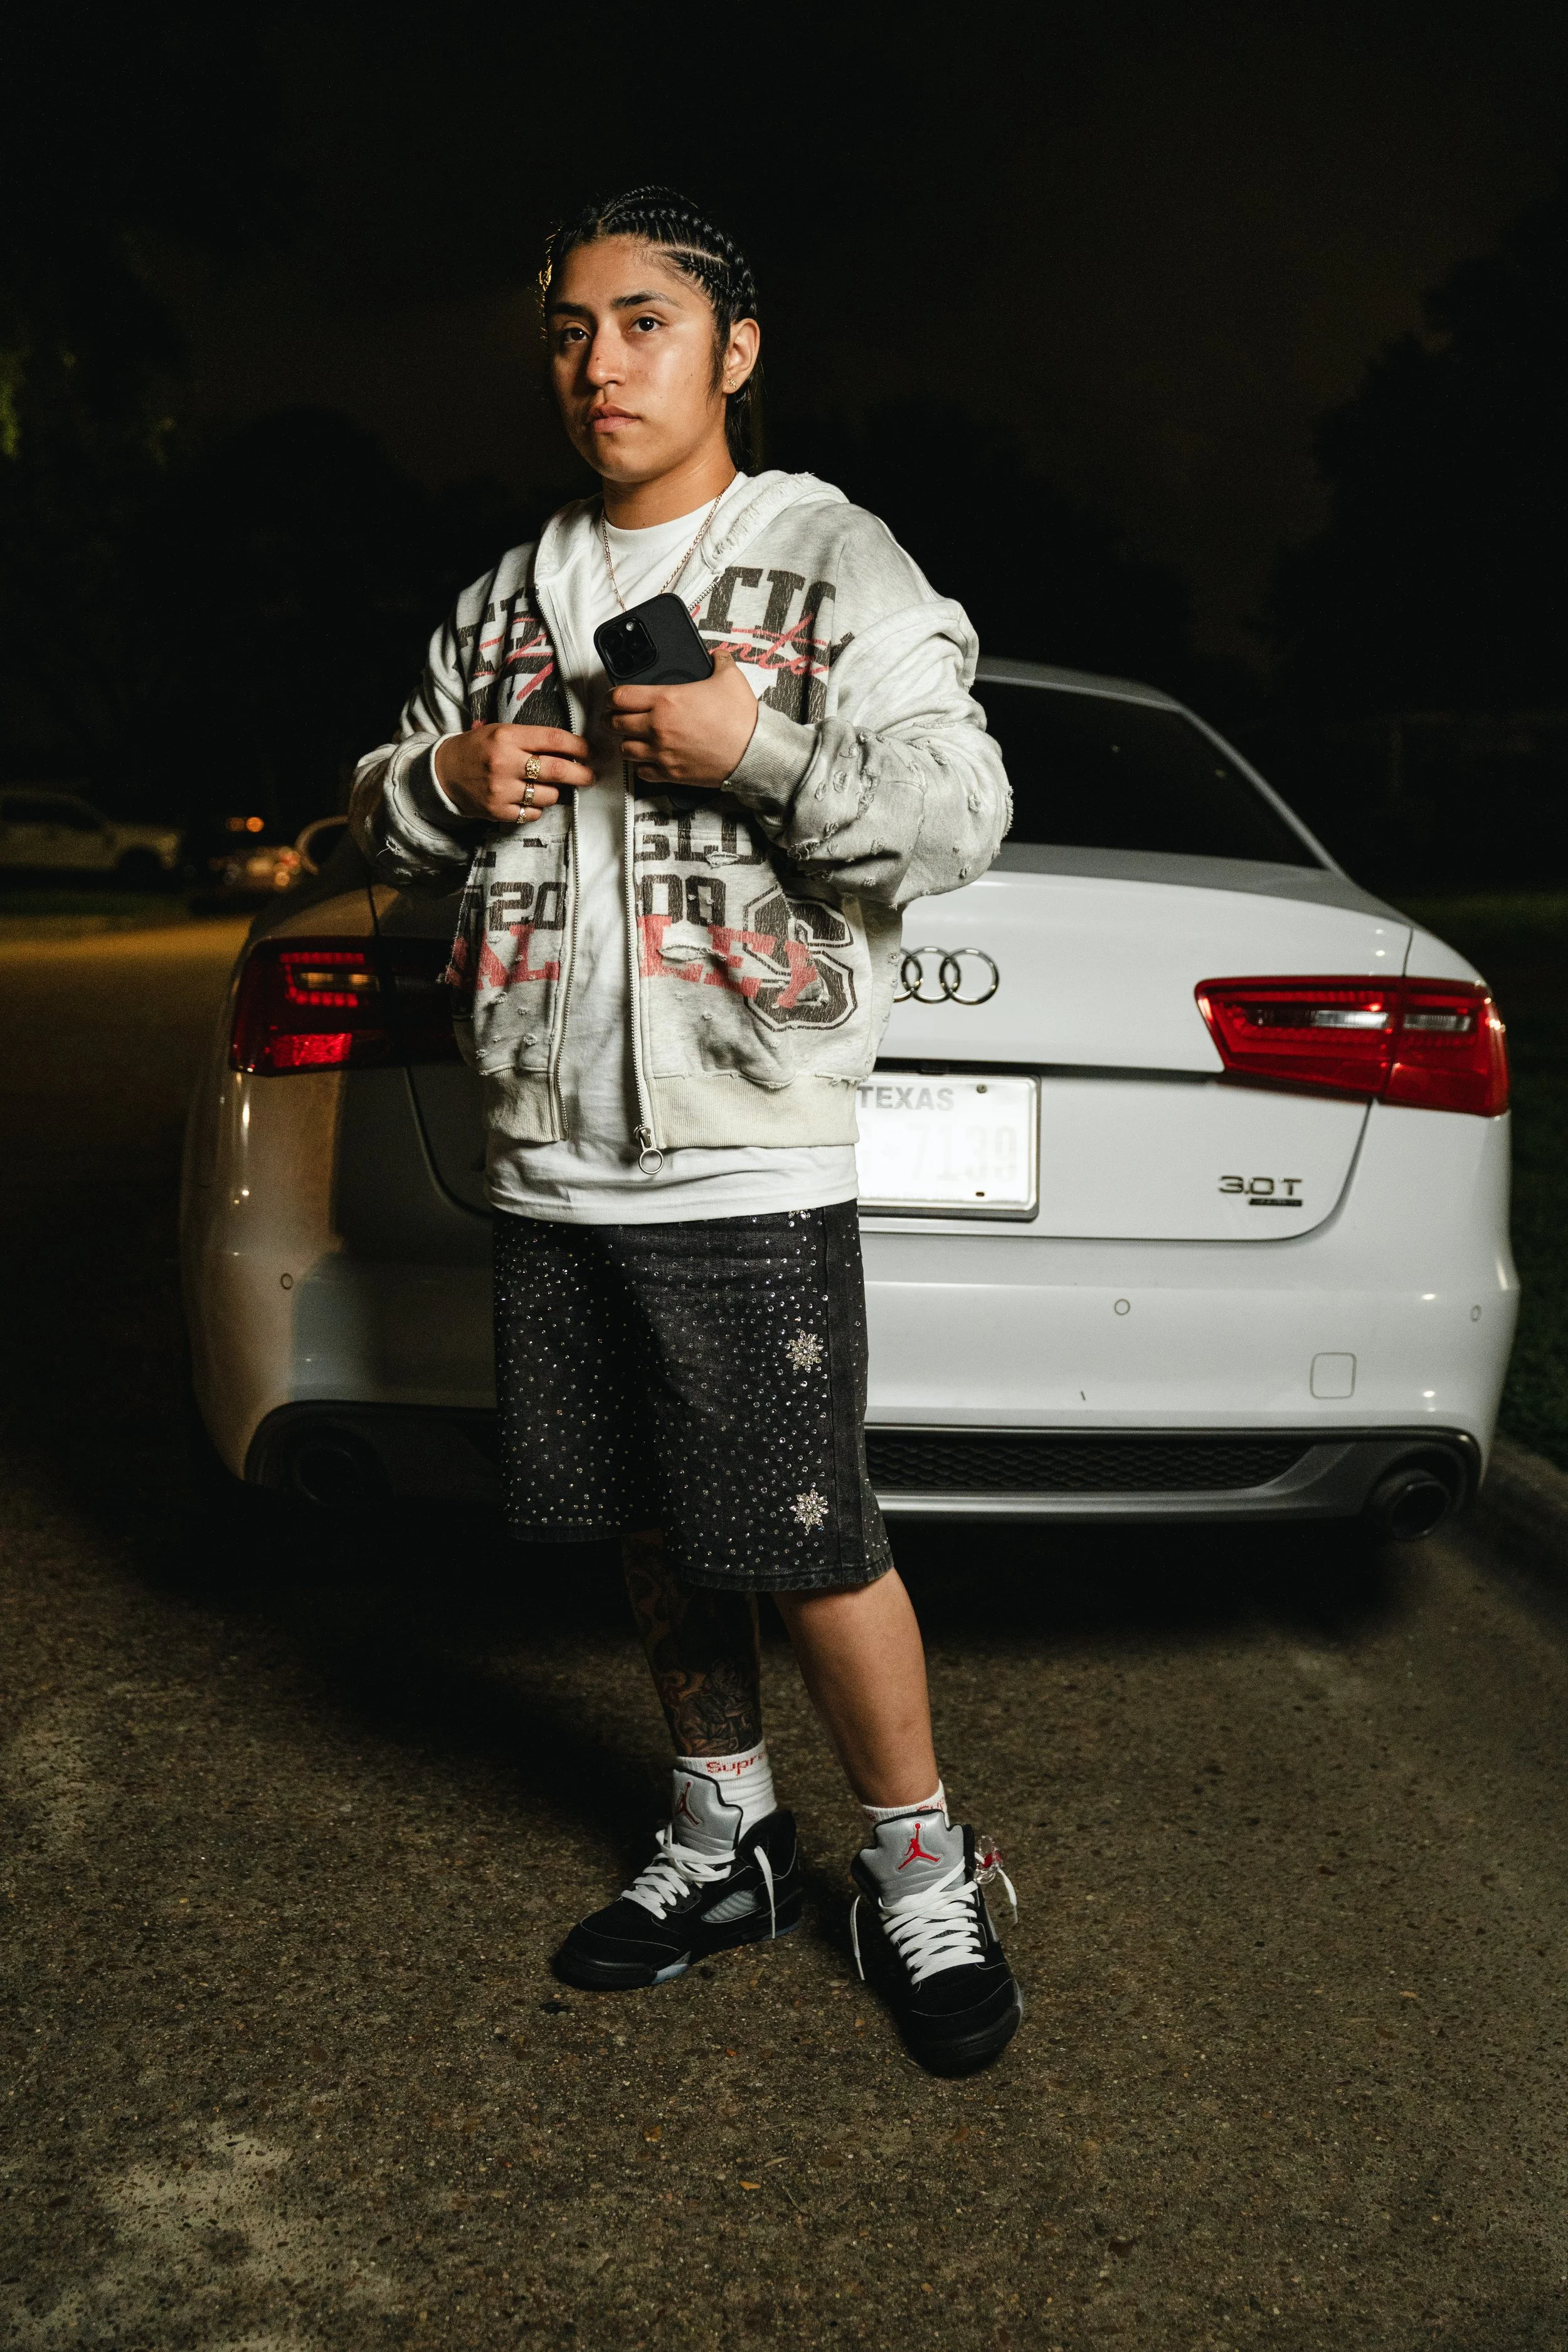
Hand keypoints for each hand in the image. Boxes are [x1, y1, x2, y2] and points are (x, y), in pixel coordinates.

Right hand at [433, 723, 594, 823]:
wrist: (444, 772)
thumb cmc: (479, 749)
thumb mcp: (502, 733)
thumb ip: (533, 740)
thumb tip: (571, 751)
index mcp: (507, 737)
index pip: (553, 740)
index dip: (578, 746)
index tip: (589, 751)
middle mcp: (505, 763)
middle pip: (556, 770)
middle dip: (580, 774)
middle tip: (590, 776)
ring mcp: (501, 790)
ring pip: (548, 795)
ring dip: (556, 791)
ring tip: (548, 786)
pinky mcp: (498, 811)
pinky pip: (533, 813)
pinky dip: (538, 807)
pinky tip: (531, 799)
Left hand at [609, 650, 758, 786]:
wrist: (753, 751)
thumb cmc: (740, 717)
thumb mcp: (730, 678)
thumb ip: (719, 661)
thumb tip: (717, 655)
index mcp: (665, 700)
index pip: (620, 696)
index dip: (612, 696)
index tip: (613, 697)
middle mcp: (657, 727)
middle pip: (616, 723)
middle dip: (612, 719)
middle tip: (614, 717)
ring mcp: (661, 753)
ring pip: (625, 750)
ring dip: (625, 743)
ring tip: (630, 738)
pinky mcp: (670, 774)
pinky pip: (641, 772)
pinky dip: (641, 766)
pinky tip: (647, 760)